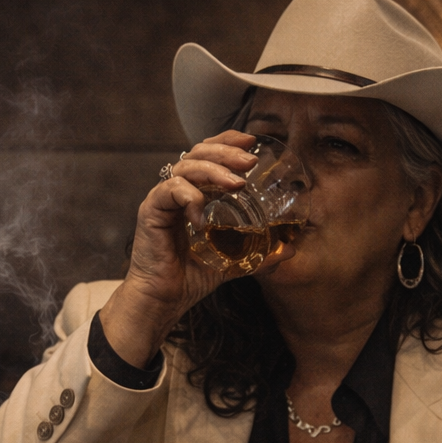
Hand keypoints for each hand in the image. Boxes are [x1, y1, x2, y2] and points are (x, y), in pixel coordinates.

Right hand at [99, 132, 296, 368]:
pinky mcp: (150, 211)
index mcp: (193, 194)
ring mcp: (162, 199)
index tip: (250, 141)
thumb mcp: (232, 261)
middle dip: (225, 152)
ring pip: (185, 167)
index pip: (207, 155)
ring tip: (237, 184)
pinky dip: (189, 197)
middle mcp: (176, 191)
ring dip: (213, 171)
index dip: (227, 142)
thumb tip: (291, 250)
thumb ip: (258, 253)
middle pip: (197, 153)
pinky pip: (169, 191)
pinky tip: (202, 217)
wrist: (163, 301)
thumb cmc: (190, 279)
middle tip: (249, 161)